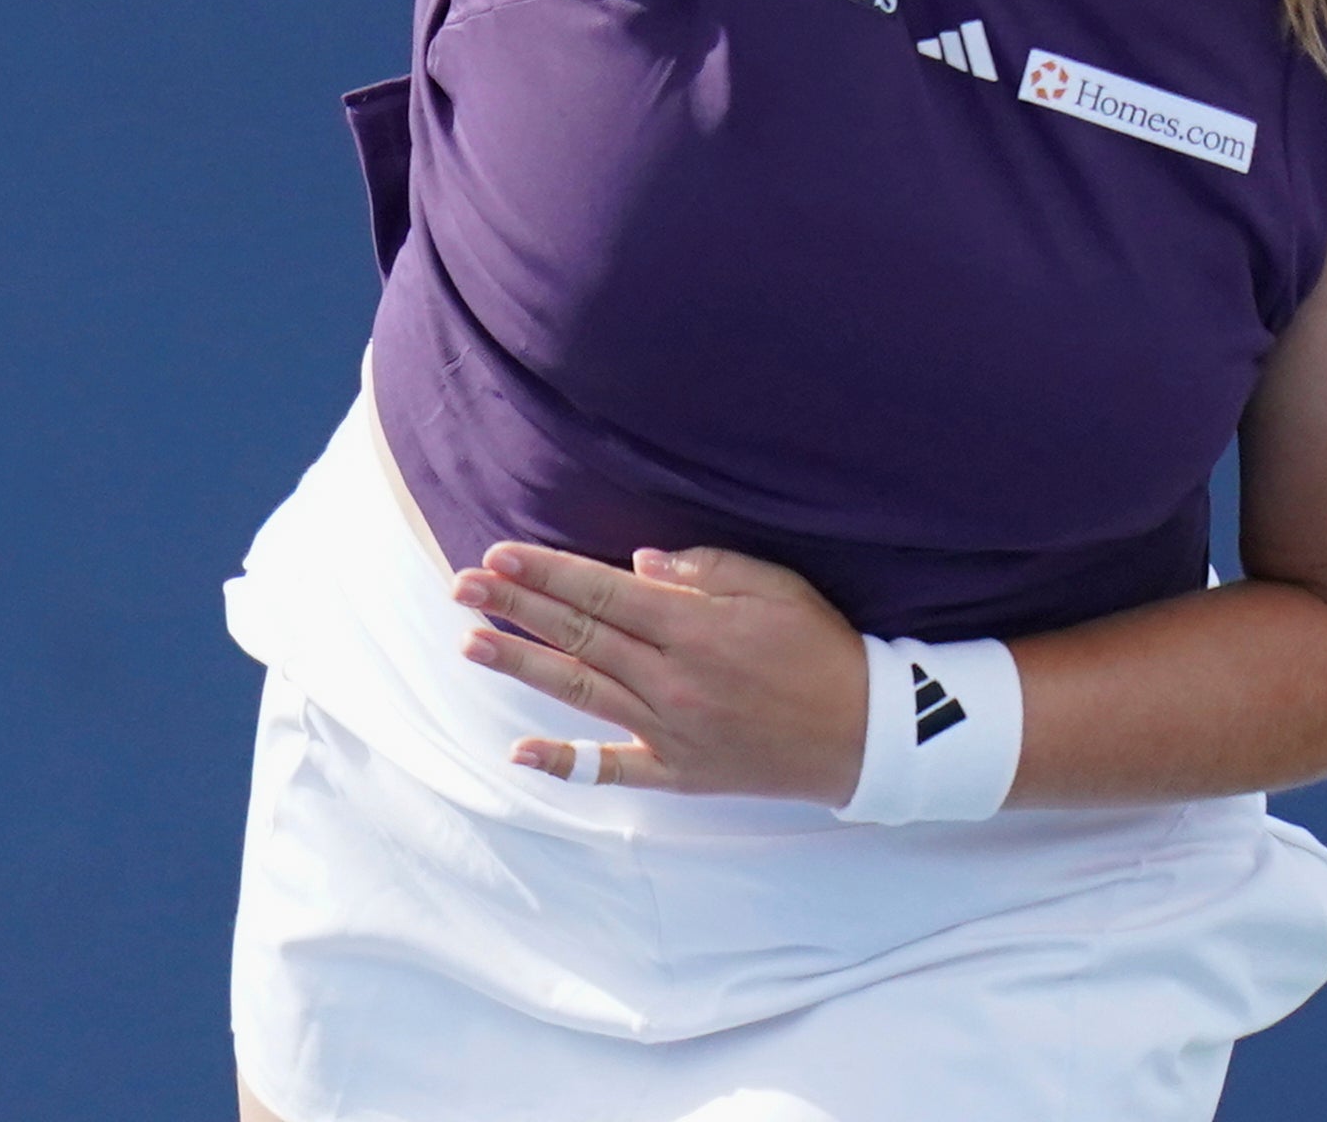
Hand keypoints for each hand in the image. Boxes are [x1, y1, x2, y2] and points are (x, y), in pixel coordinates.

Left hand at [452, 542, 868, 801]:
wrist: (863, 733)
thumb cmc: (821, 648)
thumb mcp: (775, 586)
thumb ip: (703, 570)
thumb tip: (634, 565)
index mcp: (694, 627)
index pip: (601, 593)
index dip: (545, 573)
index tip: (499, 555)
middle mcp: (672, 679)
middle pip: (578, 637)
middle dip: (515, 607)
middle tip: (462, 588)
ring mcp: (670, 730)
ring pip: (580, 692)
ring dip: (521, 666)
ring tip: (471, 643)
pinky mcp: (677, 772)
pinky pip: (613, 769)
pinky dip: (567, 763)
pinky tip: (520, 753)